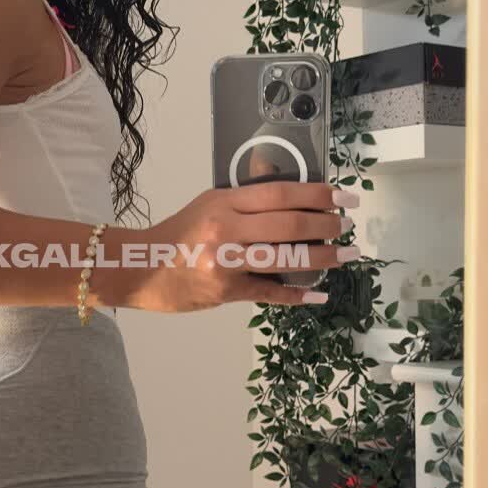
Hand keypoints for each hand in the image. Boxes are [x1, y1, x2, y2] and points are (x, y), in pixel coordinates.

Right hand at [132, 181, 358, 312]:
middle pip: (288, 224)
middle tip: (347, 226)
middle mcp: (226, 229)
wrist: (139, 266)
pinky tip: (317, 295)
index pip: (280, 193)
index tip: (343, 196)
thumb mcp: (209, 205)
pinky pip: (268, 292)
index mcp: (224, 201)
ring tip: (344, 255)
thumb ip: (246, 202)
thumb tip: (295, 201)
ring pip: (285, 257)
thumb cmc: (178, 235)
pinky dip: (296, 294)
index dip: (317, 194)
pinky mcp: (224, 290)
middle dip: (326, 225)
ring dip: (322, 257)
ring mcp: (225, 261)